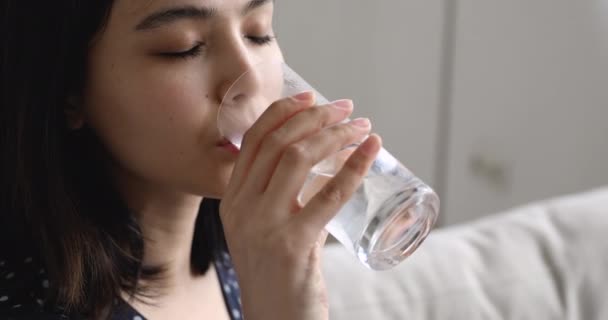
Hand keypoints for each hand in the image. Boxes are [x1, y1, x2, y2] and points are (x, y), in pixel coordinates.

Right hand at [219, 91, 380, 319]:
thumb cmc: (278, 274)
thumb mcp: (262, 229)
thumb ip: (277, 196)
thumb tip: (316, 160)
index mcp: (232, 200)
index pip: (253, 140)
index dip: (284, 111)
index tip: (313, 97)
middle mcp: (241, 208)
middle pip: (278, 143)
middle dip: (317, 117)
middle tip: (348, 110)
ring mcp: (264, 226)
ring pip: (299, 158)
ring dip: (336, 136)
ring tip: (362, 129)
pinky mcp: (293, 245)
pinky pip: (329, 194)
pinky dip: (354, 166)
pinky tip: (370, 151)